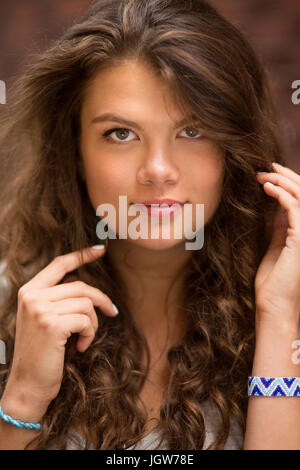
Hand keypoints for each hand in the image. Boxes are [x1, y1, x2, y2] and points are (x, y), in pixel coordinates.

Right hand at [5, 246, 117, 405]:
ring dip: (93, 323)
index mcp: (29, 291)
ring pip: (86, 303)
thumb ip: (58, 299)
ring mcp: (40, 309)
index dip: (81, 255)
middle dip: (100, 299)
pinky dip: (90, 334)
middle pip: (80, 285)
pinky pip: (86, 320)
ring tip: (85, 338)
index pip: (59, 264)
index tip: (100, 249)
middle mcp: (32, 296)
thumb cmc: (41, 354)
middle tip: (112, 312)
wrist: (28, 385)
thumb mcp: (44, 319)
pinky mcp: (51, 324)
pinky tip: (80, 347)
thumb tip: (88, 289)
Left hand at [254, 163, 299, 326]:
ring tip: (262, 175)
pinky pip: (294, 207)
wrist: (273, 306)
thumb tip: (276, 204)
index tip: (268, 173)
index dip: (288, 183)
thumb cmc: (273, 282)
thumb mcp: (276, 245)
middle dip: (286, 176)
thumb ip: (280, 225)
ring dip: (282, 181)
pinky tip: (266, 187)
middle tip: (266, 167)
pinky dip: (281, 193)